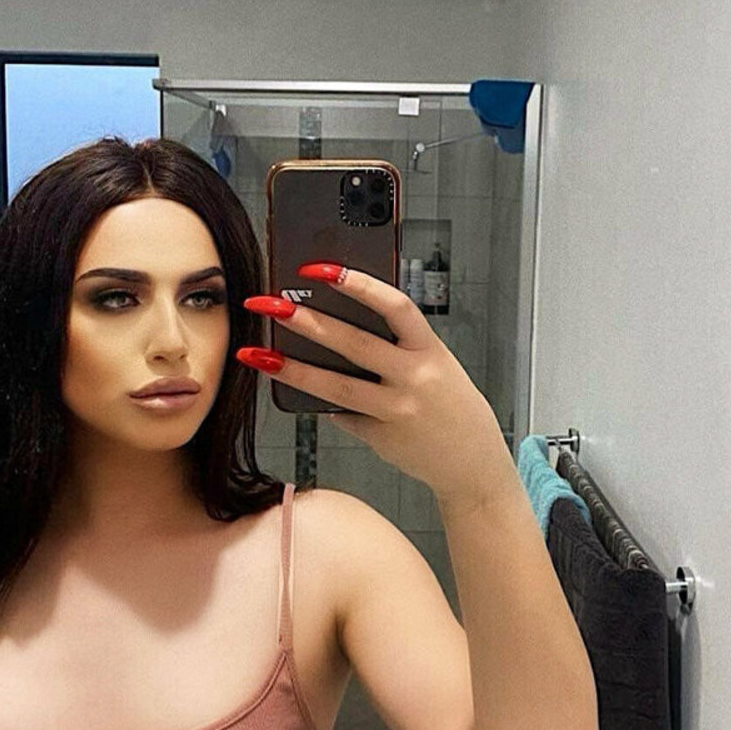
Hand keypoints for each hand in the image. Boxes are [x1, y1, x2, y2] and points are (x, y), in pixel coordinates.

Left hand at [237, 262, 515, 505]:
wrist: (473, 462)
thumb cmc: (450, 404)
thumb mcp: (436, 365)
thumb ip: (397, 348)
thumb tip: (338, 332)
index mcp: (430, 349)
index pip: (394, 306)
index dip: (358, 284)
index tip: (320, 268)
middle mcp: (415, 378)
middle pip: (354, 344)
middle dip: (307, 321)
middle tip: (268, 304)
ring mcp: (396, 410)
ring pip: (336, 386)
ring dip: (293, 368)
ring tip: (257, 355)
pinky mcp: (380, 436)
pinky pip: (341, 413)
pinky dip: (319, 400)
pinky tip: (292, 388)